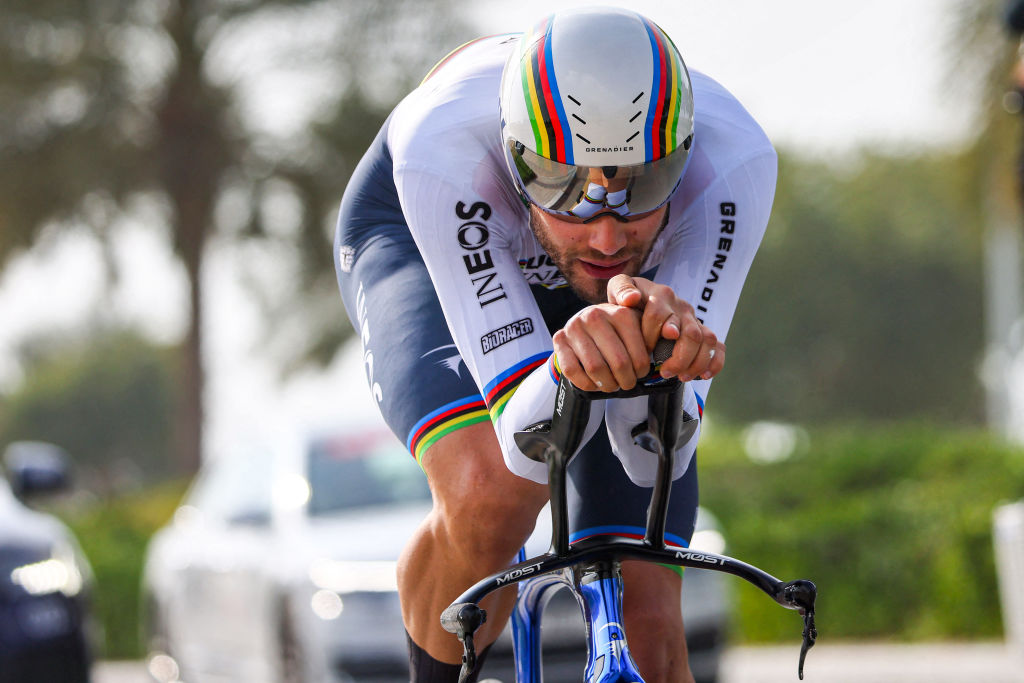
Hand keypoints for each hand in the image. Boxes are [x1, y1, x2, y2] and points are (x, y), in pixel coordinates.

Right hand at [552, 303, 649, 392]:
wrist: (584, 324)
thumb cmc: (616, 331)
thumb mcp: (635, 327)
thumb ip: (652, 335)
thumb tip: (669, 340)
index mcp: (620, 312)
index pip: (639, 353)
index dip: (642, 370)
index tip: (640, 373)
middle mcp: (596, 315)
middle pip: (619, 363)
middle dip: (626, 380)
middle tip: (627, 383)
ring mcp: (575, 327)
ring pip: (595, 368)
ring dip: (607, 384)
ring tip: (612, 385)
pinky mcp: (559, 339)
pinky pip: (572, 371)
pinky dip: (586, 384)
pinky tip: (594, 383)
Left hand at [606, 274, 725, 380]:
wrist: (642, 298)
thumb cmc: (629, 298)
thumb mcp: (619, 288)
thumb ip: (621, 289)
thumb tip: (631, 299)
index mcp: (662, 295)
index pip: (659, 315)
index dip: (650, 336)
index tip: (642, 351)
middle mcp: (681, 306)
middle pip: (690, 332)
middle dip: (679, 357)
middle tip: (665, 372)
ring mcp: (694, 319)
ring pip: (706, 340)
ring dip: (696, 363)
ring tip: (681, 377)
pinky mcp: (702, 331)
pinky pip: (717, 346)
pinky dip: (715, 362)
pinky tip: (704, 376)